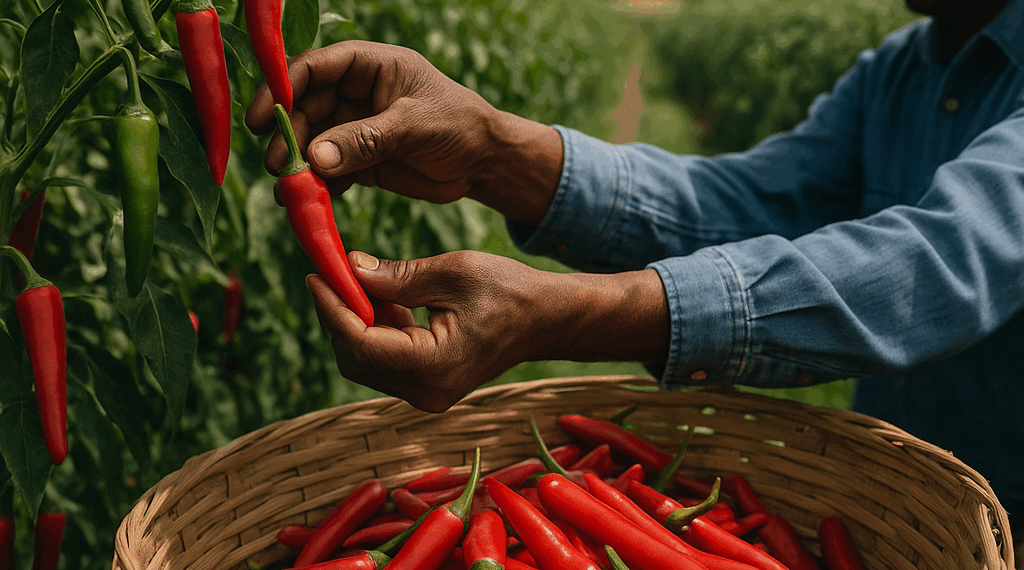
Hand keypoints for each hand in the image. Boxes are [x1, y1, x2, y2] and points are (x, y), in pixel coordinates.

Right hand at [245, 40, 562, 224]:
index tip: (261, 119)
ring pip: (313, 141)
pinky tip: (307, 204)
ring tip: (288, 191)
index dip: (283, 88)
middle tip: (278, 166)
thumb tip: (315, 157)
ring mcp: (356, 128)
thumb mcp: (415, 126)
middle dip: (289, 135)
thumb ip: (366, 139)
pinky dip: (318, 186)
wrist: (486, 163)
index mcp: (371, 65)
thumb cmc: (460, 125)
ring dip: (299, 165)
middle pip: (306, 107)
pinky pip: (330, 170)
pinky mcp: (361, 161)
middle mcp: (357, 93)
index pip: (315, 67)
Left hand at [308, 250, 669, 412]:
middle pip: (354, 358)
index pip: (359, 341)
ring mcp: (427, 394)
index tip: (315, 273)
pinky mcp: (429, 387)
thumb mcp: (452, 271)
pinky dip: (375, 332)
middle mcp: (426, 391)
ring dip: (356, 323)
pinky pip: (385, 363)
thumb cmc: (509, 290)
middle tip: (332, 273)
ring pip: (365, 362)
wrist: (548, 319)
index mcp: (433, 364)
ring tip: (363, 283)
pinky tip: (387, 303)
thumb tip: (347, 268)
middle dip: (338, 315)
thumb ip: (396, 277)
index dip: (330, 307)